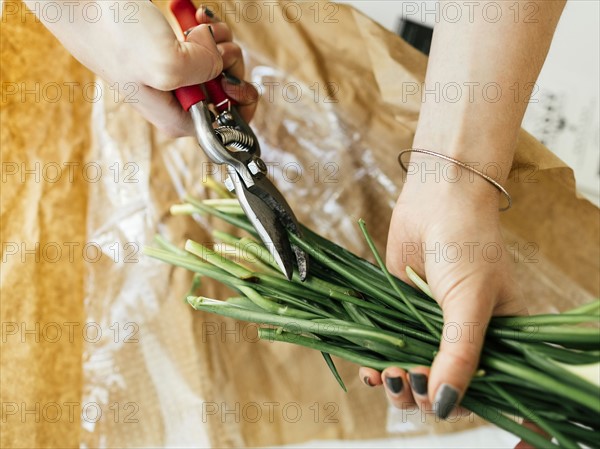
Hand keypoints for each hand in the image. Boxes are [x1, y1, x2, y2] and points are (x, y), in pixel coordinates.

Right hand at [27, 2, 257, 135]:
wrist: (84, 0)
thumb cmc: (114, 35)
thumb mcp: (166, 64)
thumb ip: (205, 71)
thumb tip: (218, 58)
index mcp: (179, 119)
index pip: (230, 125)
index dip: (240, 100)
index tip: (230, 77)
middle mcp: (181, 101)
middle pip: (230, 89)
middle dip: (230, 62)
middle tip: (213, 42)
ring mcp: (177, 75)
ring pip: (222, 62)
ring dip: (220, 40)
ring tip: (200, 25)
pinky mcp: (174, 51)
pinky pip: (208, 43)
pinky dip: (209, 28)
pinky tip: (196, 16)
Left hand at [360, 161, 526, 421]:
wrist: (438, 197)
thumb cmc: (467, 244)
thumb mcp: (469, 303)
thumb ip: (459, 354)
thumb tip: (443, 405)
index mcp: (497, 338)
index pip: (479, 389)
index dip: (454, 400)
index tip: (432, 397)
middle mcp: (463, 335)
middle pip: (441, 385)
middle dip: (420, 393)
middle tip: (406, 380)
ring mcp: (430, 323)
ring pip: (413, 371)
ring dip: (397, 383)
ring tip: (386, 375)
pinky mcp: (401, 310)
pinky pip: (389, 346)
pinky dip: (379, 362)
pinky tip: (370, 370)